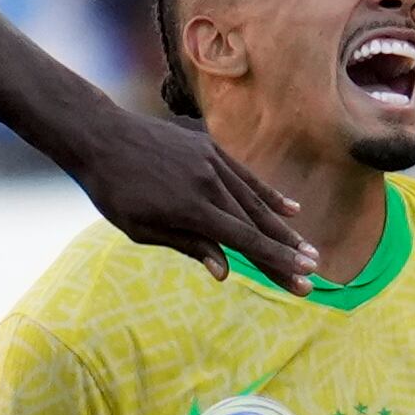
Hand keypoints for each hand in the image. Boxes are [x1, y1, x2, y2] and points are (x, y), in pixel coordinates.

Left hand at [62, 112, 316, 290]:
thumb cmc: (115, 192)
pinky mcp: (209, 148)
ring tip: (305, 247)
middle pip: (256, 223)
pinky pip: (245, 175)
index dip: (276, 261)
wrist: (100, 137)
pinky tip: (290, 209)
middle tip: (314, 270)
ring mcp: (211, 162)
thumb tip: (225, 272)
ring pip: (255, 200)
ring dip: (282, 226)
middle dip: (286, 250)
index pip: (244, 240)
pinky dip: (267, 193)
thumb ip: (188, 245)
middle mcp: (208, 184)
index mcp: (192, 209)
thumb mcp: (143, 229)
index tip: (303, 277)